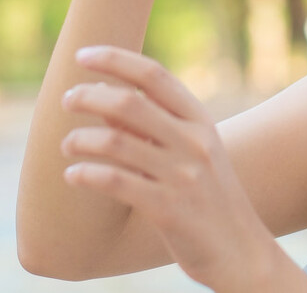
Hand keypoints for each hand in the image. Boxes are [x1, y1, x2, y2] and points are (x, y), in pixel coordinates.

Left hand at [60, 46, 280, 290]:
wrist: (240, 251)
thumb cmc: (207, 198)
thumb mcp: (192, 153)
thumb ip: (153, 125)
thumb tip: (102, 97)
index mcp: (200, 121)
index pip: (154, 75)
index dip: (115, 59)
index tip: (82, 55)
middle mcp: (194, 142)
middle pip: (129, 102)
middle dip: (88, 96)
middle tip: (66, 100)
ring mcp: (183, 176)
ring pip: (116, 141)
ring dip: (80, 139)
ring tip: (66, 145)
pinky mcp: (169, 209)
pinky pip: (115, 182)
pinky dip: (86, 174)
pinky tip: (72, 176)